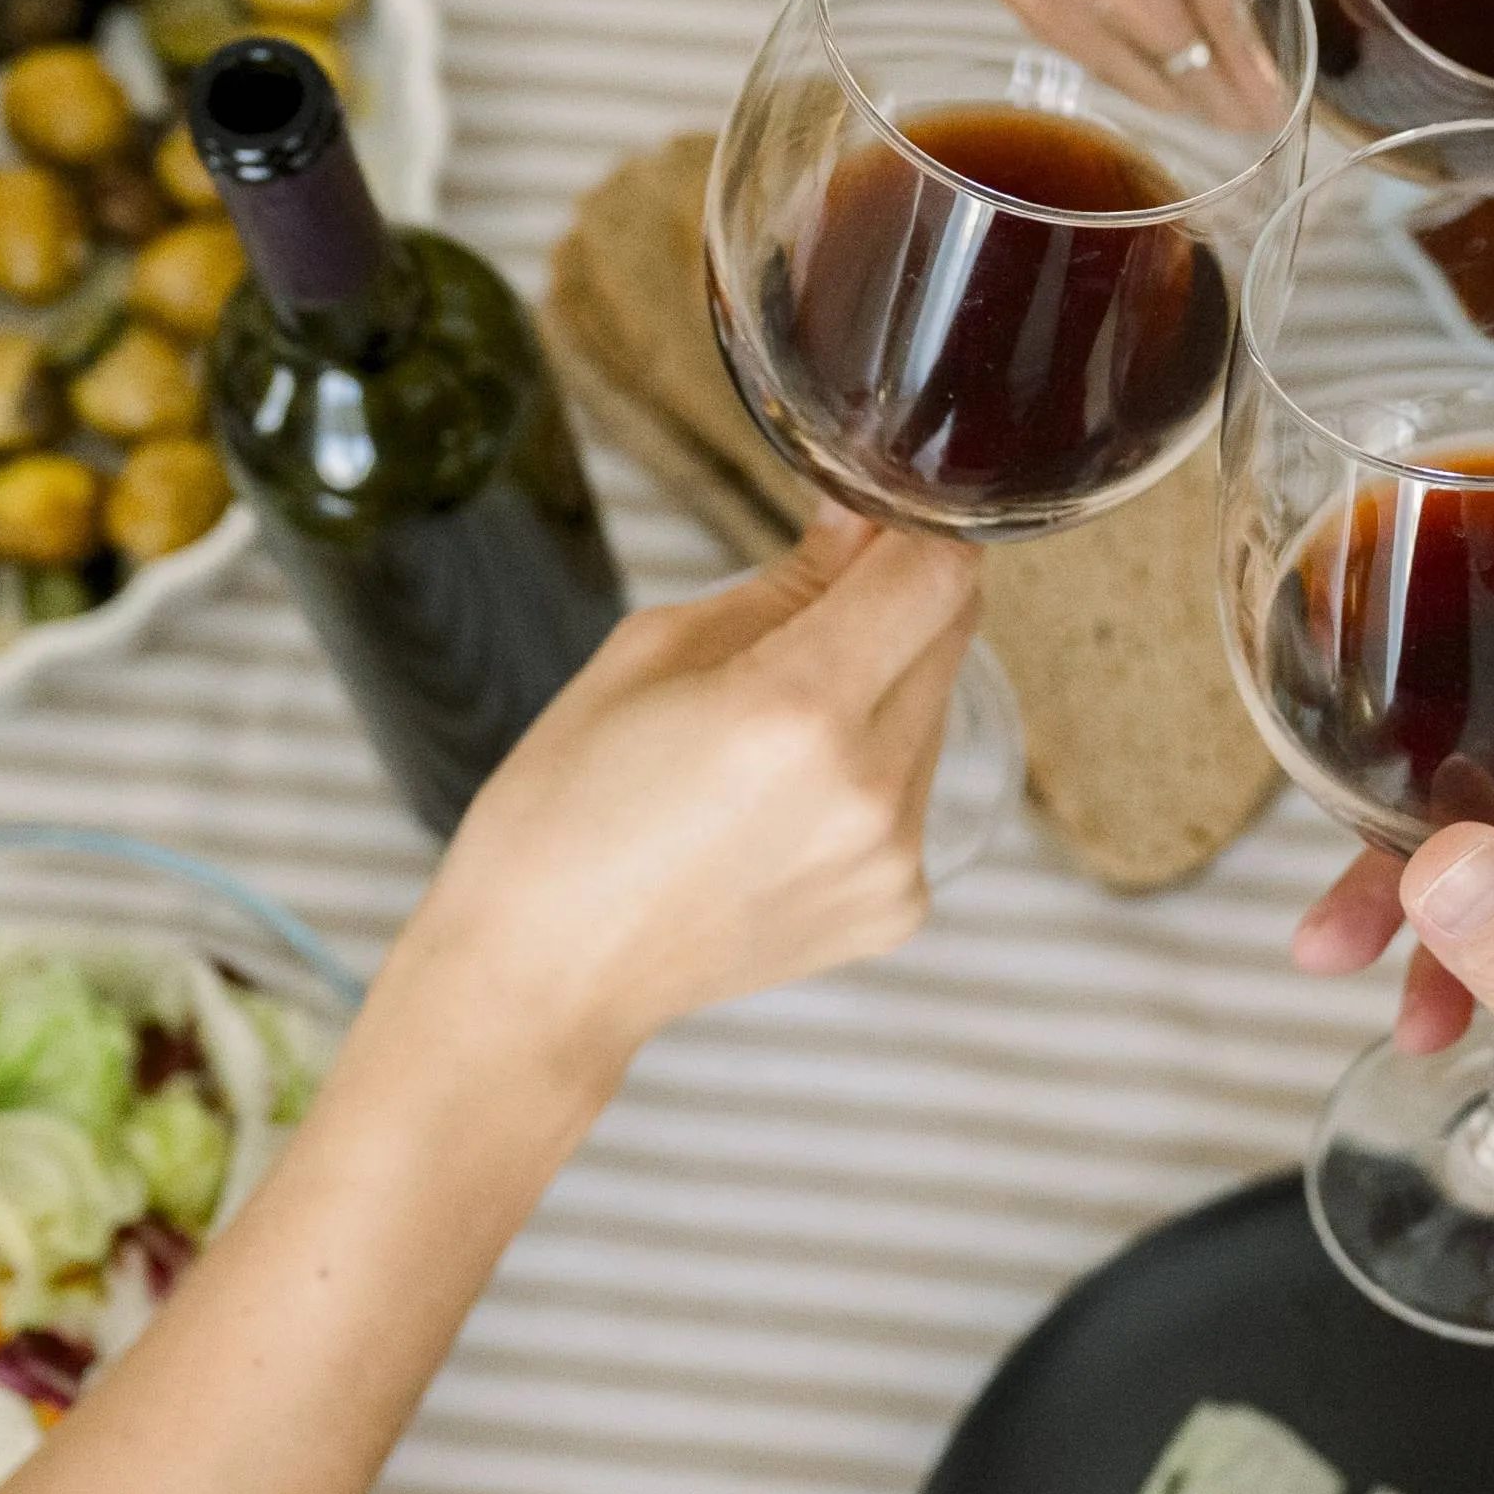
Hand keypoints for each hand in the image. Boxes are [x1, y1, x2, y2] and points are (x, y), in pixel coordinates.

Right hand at [386, 511, 980, 1091]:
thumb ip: (788, 583)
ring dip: (878, 692)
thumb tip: (866, 517)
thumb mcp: (652, 651)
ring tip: (764, 740)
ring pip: (932, 714)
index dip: (913, 530)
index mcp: (797, 709)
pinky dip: (867, 776)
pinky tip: (775, 809)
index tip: (876, 522)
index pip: (935, 576)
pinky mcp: (897, 905)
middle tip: (796, 630)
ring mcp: (892, 858)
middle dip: (890, 606)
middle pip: (946, 637)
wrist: (546, 975)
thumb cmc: (567, 806)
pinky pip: (914, 796)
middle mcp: (868, 788)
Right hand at [986, 0, 1314, 124]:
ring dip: (1208, 81)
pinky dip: (1151, 65)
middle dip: (1265, 89)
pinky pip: (1113, 72)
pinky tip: (1170, 14)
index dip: (1308, 74)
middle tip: (1288, 74)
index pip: (1268, 36)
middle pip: (1219, 76)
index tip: (1328, 78)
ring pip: (1168, 85)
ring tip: (1229, 36)